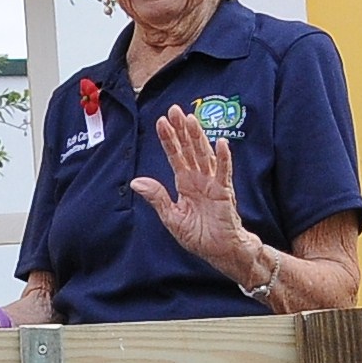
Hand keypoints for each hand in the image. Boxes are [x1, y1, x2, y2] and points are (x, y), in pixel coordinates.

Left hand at [129, 105, 261, 277]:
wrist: (219, 252)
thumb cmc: (199, 236)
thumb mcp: (172, 218)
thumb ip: (157, 197)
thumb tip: (137, 182)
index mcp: (184, 183)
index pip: (174, 155)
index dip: (168, 139)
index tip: (161, 121)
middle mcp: (198, 179)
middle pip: (189, 149)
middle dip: (182, 130)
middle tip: (175, 110)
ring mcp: (212, 183)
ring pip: (204, 155)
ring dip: (198, 137)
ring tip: (191, 120)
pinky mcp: (225, 192)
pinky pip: (224, 172)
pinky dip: (224, 158)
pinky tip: (220, 143)